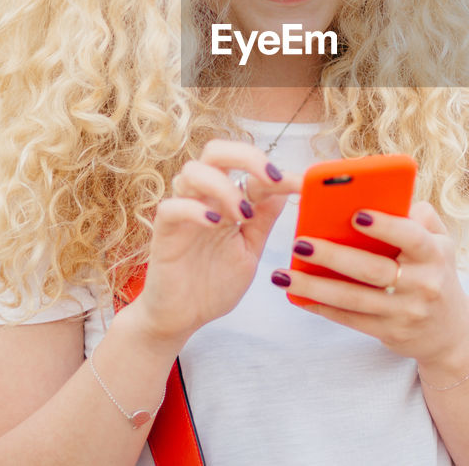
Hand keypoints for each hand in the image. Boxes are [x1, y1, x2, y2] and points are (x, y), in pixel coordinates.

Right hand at [135, 139, 301, 342]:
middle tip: (272, 177)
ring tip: (242, 214)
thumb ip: (263, 220)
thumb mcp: (250, 250)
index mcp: (226, 201)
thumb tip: (284, 189)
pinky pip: (172, 207)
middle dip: (247, 155)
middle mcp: (204, 199)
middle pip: (216, 151)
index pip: (251, 172)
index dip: (279, 173)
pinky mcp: (164, 233)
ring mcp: (182, 213)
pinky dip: (194, 209)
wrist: (182, 318)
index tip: (304, 182)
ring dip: (223, 185)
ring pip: (192, 171)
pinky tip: (214, 223)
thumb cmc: (213, 284)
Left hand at [270, 200, 468, 365]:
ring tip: (283, 274)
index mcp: (434, 253)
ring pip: (354, 298)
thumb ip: (418, 216)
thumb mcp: (440, 241)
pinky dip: (321, 307)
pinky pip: (350, 319)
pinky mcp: (390, 333)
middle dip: (333, 256)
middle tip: (300, 242)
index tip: (355, 214)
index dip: (385, 226)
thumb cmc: (435, 271)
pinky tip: (298, 295)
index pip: (411, 236)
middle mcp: (423, 284)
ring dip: (315, 286)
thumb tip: (381, 197)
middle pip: (372, 269)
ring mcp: (406, 312)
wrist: (451, 331)